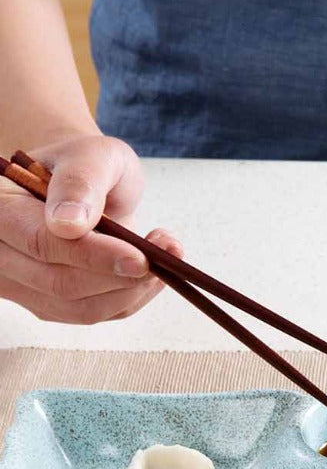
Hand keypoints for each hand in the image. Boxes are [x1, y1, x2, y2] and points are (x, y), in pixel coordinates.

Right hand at [0, 134, 181, 323]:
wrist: (83, 187)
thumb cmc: (86, 167)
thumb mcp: (92, 155)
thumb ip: (81, 181)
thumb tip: (69, 224)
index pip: (39, 242)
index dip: (92, 255)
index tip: (140, 259)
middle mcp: (1, 251)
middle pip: (60, 283)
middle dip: (122, 275)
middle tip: (169, 250)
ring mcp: (21, 284)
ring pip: (82, 308)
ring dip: (134, 289)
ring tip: (166, 253)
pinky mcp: (50, 304)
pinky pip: (97, 313)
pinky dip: (133, 297)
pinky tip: (152, 272)